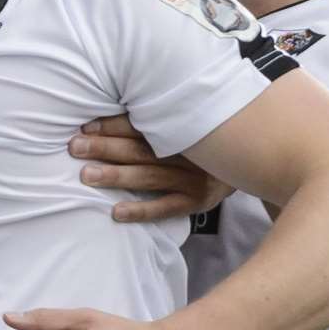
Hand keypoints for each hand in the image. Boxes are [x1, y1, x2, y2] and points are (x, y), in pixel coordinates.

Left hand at [69, 114, 231, 221]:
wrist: (253, 160)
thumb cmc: (203, 142)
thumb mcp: (187, 124)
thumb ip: (156, 120)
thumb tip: (105, 117)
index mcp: (181, 128)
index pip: (141, 125)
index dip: (111, 126)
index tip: (84, 127)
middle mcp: (187, 152)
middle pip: (139, 149)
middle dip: (105, 147)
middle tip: (75, 147)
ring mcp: (192, 178)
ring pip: (148, 176)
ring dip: (116, 175)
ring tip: (87, 175)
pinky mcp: (197, 202)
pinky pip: (165, 208)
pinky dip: (140, 210)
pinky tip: (116, 212)